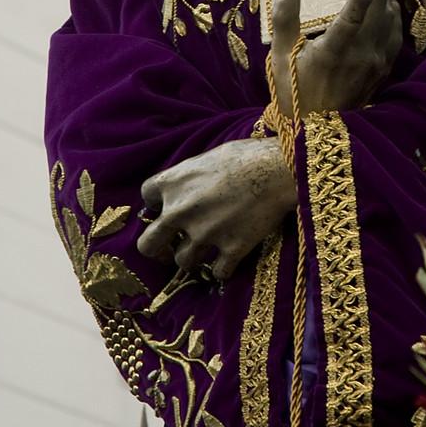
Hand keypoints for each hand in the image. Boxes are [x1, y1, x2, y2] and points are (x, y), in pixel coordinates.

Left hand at [137, 138, 296, 281]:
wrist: (279, 170)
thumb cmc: (247, 154)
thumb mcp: (208, 156)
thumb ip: (190, 176)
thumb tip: (190, 185)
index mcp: (172, 183)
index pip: (147, 197)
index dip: (157, 203)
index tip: (169, 205)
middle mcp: (179, 212)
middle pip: (148, 245)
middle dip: (158, 248)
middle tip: (169, 247)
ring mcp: (203, 234)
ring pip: (183, 261)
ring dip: (194, 256)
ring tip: (208, 249)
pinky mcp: (230, 250)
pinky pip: (217, 272)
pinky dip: (223, 268)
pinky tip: (230, 258)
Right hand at [270, 0, 403, 118]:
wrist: (319, 131)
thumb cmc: (295, 92)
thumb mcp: (282, 55)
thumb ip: (286, 15)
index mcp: (335, 52)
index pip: (355, 13)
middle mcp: (363, 56)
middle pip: (378, 7)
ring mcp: (377, 63)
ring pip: (391, 17)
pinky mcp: (384, 69)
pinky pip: (395, 33)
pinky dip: (391, 12)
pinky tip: (385, 1)